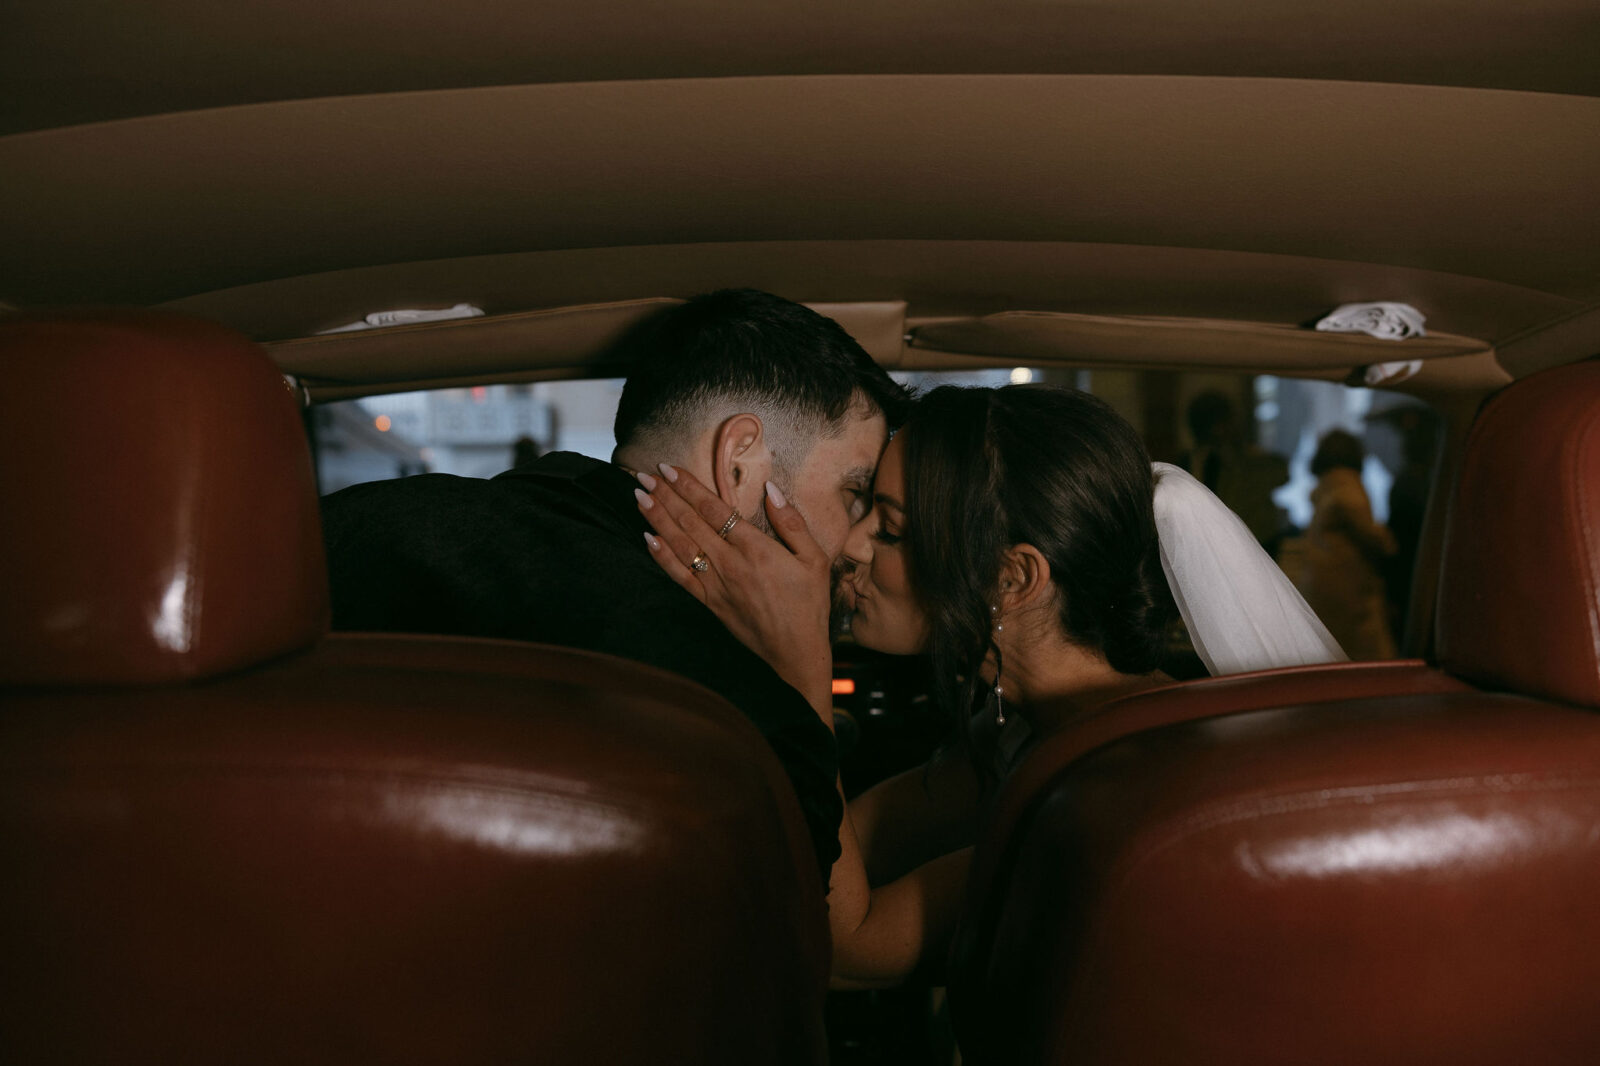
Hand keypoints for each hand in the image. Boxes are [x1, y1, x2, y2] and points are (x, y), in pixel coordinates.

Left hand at [635, 464, 833, 718]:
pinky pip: (679, 576)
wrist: (795, 652)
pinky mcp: (708, 603)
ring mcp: (715, 584)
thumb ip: (792, 522)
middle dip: (665, 496)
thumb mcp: (815, 559)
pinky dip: (661, 557)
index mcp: (755, 548)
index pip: (713, 509)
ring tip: (639, 497)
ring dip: (657, 519)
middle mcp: (729, 564)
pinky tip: (648, 539)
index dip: (688, 487)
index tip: (668, 468)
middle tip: (643, 475)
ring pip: (679, 544)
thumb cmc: (809, 604)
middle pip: (690, 522)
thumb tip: (771, 489)